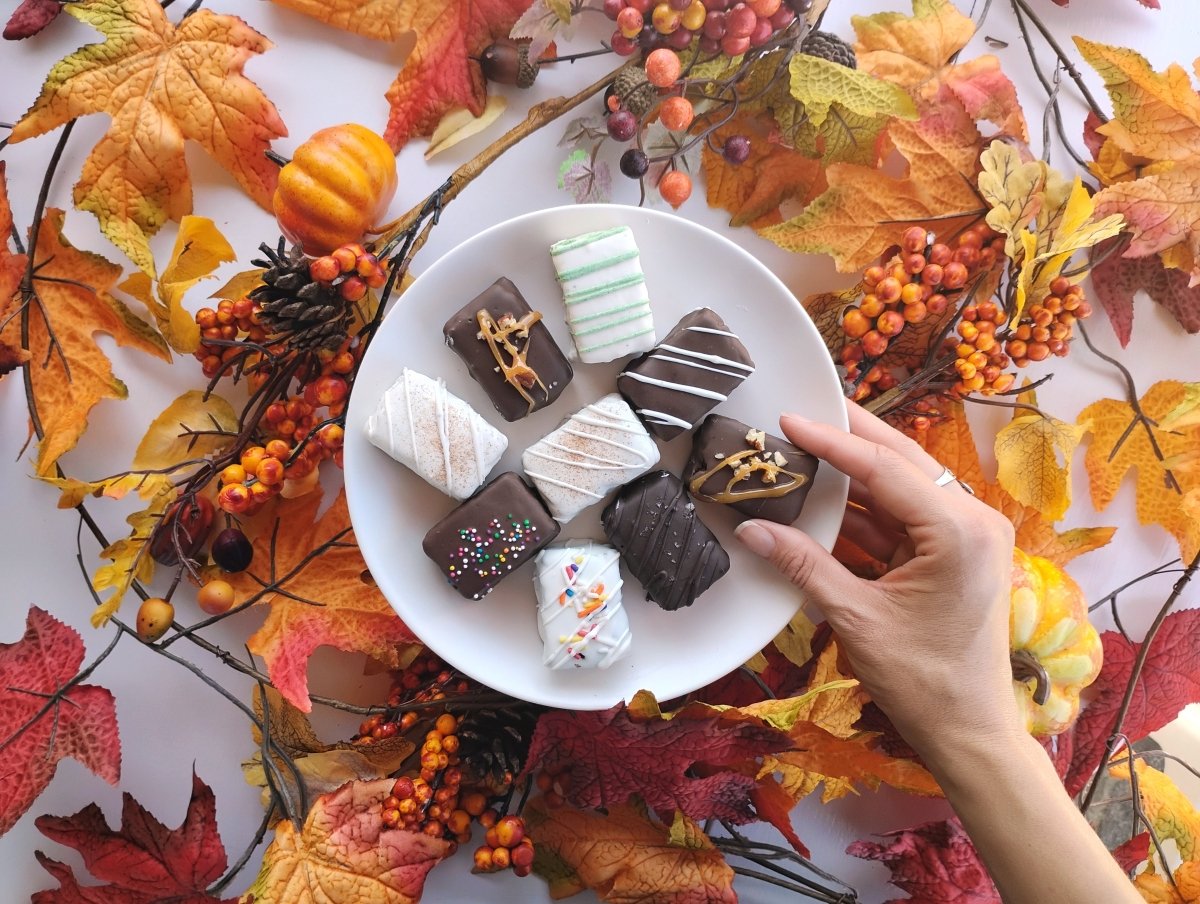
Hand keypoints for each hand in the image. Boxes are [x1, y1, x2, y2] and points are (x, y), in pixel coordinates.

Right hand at [734, 401, 1021, 758]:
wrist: (969, 731)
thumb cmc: (922, 681)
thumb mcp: (856, 618)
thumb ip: (804, 564)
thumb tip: (751, 529)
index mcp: (959, 531)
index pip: (884, 468)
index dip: (831, 442)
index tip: (790, 420)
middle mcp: (972, 521)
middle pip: (901, 462)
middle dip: (851, 437)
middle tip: (805, 412)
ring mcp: (968, 537)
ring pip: (902, 486)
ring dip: (855, 473)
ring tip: (807, 449)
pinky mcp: (956, 554)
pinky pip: (905, 517)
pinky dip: (866, 509)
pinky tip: (826, 499)